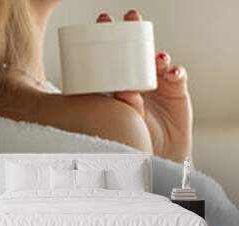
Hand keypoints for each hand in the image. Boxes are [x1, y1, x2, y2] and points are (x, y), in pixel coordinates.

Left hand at [97, 10, 192, 162]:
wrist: (155, 154)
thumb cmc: (134, 137)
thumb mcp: (124, 119)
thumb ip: (124, 104)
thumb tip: (123, 90)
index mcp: (121, 83)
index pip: (115, 57)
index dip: (110, 40)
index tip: (101, 23)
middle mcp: (139, 79)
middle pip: (137, 51)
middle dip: (134, 33)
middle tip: (130, 18)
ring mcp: (158, 83)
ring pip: (158, 61)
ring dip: (156, 54)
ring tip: (154, 55)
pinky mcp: (177, 90)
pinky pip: (178, 75)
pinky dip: (175, 71)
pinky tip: (170, 72)